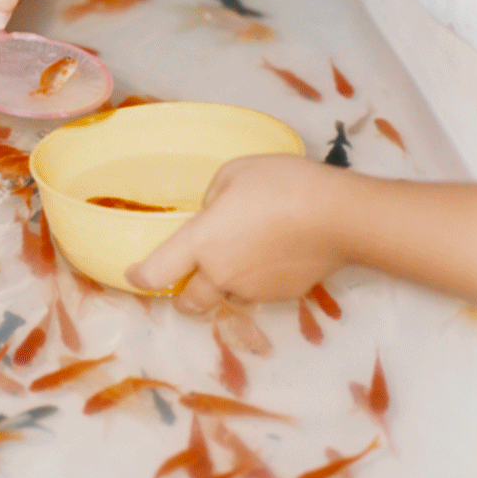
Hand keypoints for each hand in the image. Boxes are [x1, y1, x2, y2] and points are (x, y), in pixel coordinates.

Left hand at [126, 154, 351, 312]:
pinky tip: (274, 254)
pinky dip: (256, 280)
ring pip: (225, 297)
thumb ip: (211, 198)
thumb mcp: (234, 173)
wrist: (341, 216)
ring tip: (245, 252)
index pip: (156, 274)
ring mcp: (252, 290)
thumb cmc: (284, 184)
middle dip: (183, 296)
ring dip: (224, 284)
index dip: (139, 277)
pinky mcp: (282, 297)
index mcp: (202, 242)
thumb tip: (211, 215)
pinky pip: (257, 293)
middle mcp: (221, 274)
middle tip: (188, 277)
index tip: (134, 274)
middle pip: (188, 304)